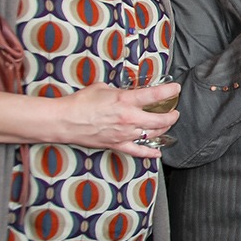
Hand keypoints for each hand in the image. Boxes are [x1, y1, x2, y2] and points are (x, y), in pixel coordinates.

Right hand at [59, 82, 179, 157]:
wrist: (64, 120)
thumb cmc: (80, 102)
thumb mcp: (103, 87)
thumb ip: (119, 90)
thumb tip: (126, 92)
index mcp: (126, 100)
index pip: (155, 95)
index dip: (170, 91)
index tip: (176, 88)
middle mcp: (129, 118)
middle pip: (160, 120)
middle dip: (172, 115)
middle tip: (175, 111)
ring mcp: (124, 134)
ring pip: (152, 134)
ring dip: (163, 129)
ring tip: (166, 124)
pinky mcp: (117, 145)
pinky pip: (137, 151)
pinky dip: (149, 153)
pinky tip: (158, 152)